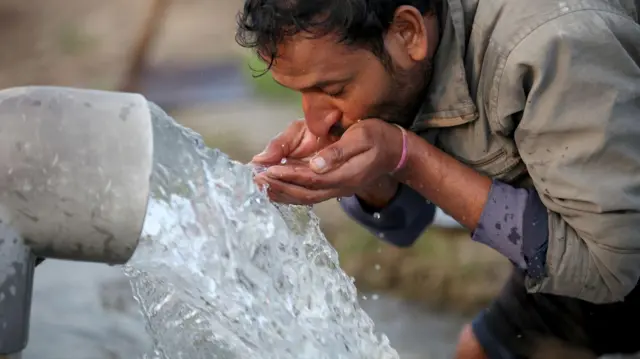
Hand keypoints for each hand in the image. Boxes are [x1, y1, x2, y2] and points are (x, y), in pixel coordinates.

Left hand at [258, 119, 403, 204]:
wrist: (396, 151)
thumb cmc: (379, 136)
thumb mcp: (363, 136)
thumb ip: (339, 152)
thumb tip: (315, 165)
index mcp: (346, 174)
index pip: (311, 179)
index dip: (288, 176)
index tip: (268, 171)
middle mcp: (341, 187)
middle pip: (305, 194)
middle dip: (279, 188)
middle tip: (256, 182)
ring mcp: (338, 189)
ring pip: (306, 198)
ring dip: (282, 194)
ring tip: (261, 188)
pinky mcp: (335, 186)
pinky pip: (310, 194)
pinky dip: (291, 193)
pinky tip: (278, 189)